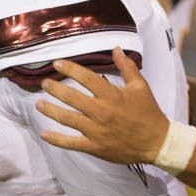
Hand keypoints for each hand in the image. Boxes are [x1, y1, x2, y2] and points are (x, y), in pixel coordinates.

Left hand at [37, 47, 169, 164]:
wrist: (156, 142)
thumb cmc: (148, 112)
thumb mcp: (140, 87)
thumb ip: (127, 67)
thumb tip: (116, 49)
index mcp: (112, 95)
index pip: (87, 78)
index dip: (70, 69)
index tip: (57, 64)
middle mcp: (101, 112)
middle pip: (72, 98)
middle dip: (55, 89)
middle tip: (44, 83)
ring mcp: (96, 131)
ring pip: (68, 119)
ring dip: (51, 111)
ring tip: (39, 104)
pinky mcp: (94, 147)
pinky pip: (71, 143)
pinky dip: (56, 139)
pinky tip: (44, 134)